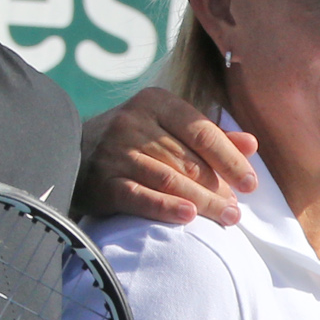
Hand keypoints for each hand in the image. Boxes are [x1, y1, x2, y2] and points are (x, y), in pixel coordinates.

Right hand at [76, 89, 255, 226]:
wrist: (68, 153)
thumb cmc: (132, 142)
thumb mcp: (166, 127)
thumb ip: (208, 136)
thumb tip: (251, 144)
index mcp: (155, 102)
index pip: (202, 132)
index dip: (230, 160)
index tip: (251, 184)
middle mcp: (133, 122)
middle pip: (189, 160)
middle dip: (218, 188)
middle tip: (237, 210)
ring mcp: (116, 151)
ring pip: (170, 179)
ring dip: (203, 201)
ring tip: (226, 218)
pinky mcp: (102, 181)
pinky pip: (140, 196)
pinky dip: (166, 207)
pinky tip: (189, 217)